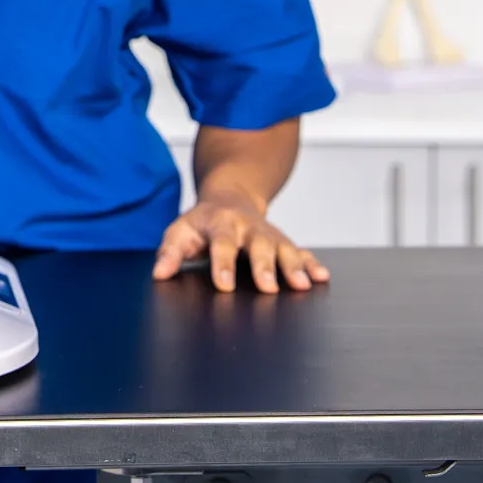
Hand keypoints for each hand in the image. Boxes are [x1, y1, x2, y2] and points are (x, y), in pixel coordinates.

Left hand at [152, 191, 329, 292]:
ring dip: (294, 266)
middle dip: (264, 266)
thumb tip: (160, 274)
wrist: (230, 194)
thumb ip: (170, 252)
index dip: (223, 264)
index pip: (222, 243)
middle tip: (269, 288)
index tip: (224, 286)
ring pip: (283, 248)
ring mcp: (268, 233)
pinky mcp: (282, 241)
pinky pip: (300, 251)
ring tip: (302, 285)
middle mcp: (248, 227)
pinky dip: (311, 264)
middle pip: (258, 245)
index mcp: (221, 223)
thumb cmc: (202, 222)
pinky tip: (322, 277)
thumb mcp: (181, 231)